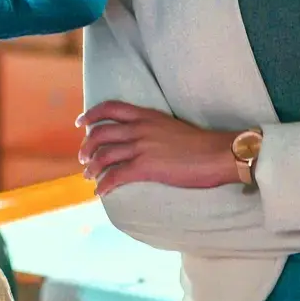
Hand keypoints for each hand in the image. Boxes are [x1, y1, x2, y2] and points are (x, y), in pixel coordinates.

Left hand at [76, 102, 241, 192]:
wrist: (218, 154)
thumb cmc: (200, 144)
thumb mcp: (171, 126)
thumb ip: (152, 129)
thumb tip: (139, 140)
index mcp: (147, 115)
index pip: (110, 108)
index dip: (91, 115)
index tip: (80, 123)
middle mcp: (140, 128)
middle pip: (100, 133)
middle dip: (86, 147)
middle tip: (82, 158)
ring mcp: (142, 147)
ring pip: (104, 155)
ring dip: (91, 168)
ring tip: (88, 177)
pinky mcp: (146, 167)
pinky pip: (116, 176)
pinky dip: (104, 185)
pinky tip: (101, 192)